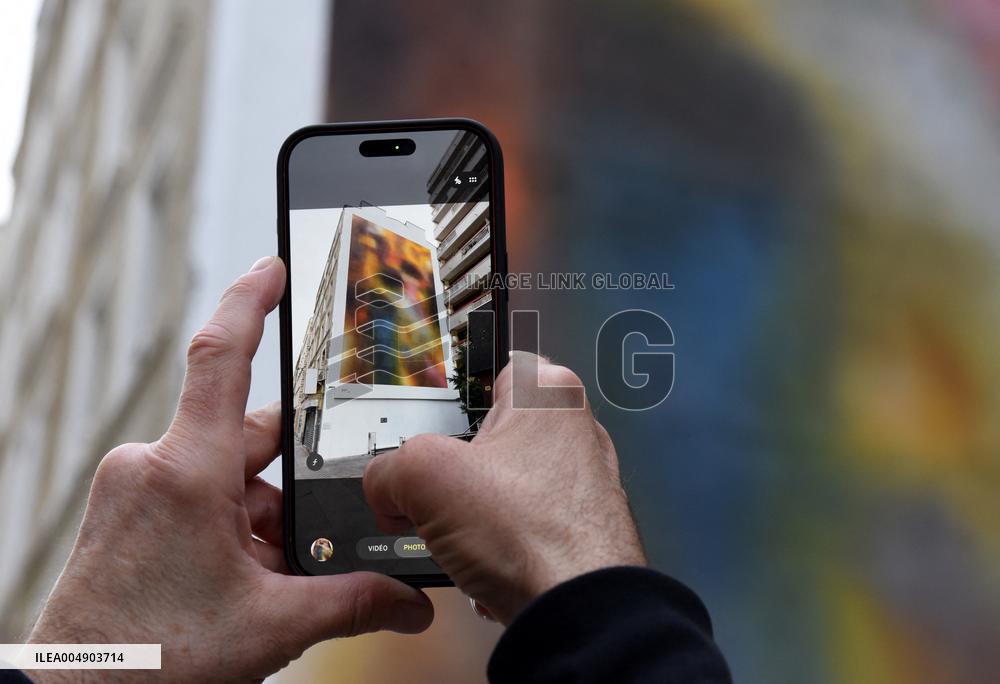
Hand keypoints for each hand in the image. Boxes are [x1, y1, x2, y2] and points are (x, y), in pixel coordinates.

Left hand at [27, 256, 432, 681]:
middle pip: (249, 437)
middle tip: (316, 530)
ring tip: (274, 578)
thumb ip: (352, 603)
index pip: (220, 357)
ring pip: (228, 475)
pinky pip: (197, 496)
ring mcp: (136, 488)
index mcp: (188, 473)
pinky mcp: (128, 510)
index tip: (272, 268)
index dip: (250, 301)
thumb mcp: (271, 625)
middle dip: (291, 479)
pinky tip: (247, 578)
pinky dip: (232, 526)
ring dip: (262, 515)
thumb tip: (410, 604)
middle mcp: (155, 467)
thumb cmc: (151, 661)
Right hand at [363, 352, 645, 624]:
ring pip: (505, 488)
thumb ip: (387, 469)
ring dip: (477, 519)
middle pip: (489, 438)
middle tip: (440, 500)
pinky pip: (526, 528)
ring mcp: (587, 482)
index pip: (484, 373)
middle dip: (457, 476)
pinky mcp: (586, 529)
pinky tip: (492, 569)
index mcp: (549, 392)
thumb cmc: (532, 536)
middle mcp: (577, 430)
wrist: (579, 614)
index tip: (429, 431)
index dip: (446, 406)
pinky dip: (503, 548)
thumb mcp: (424, 479)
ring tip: (467, 543)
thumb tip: (383, 488)